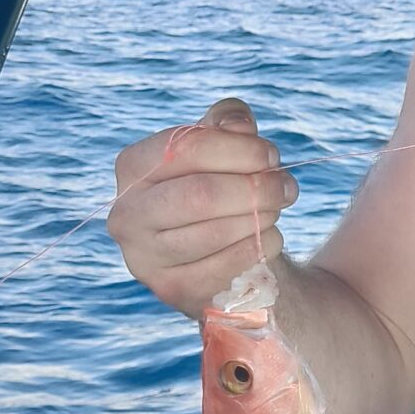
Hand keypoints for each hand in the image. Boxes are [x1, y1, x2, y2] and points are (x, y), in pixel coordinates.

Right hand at [107, 97, 299, 318]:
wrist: (222, 256)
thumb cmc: (222, 189)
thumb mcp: (224, 147)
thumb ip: (228, 122)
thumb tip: (237, 123)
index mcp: (133, 168)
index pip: (185, 147)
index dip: (240, 148)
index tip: (273, 157)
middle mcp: (127, 215)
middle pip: (201, 194)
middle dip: (257, 187)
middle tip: (287, 187)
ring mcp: (145, 258)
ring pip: (216, 232)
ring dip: (262, 217)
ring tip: (276, 210)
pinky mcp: (173, 290)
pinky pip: (228, 266)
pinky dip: (260, 247)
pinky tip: (266, 238)